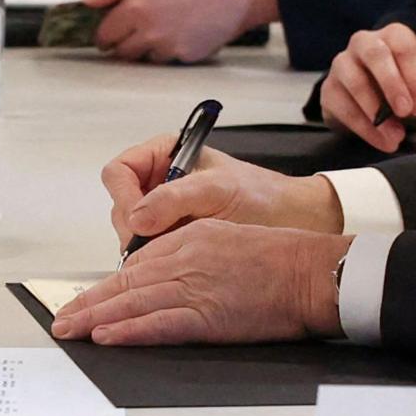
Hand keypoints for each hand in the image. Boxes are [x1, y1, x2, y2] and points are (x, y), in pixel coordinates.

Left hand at [46, 223, 346, 344]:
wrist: (314, 271)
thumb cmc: (282, 257)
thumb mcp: (229, 238)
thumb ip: (195, 253)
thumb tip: (168, 277)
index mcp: (190, 239)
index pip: (137, 264)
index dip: (108, 285)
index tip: (87, 299)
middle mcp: (185, 259)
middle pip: (125, 282)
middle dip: (88, 302)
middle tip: (61, 318)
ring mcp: (194, 288)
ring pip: (133, 302)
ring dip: (96, 317)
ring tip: (70, 329)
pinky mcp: (208, 316)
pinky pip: (159, 324)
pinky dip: (129, 330)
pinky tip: (106, 335)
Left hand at [93, 0, 276, 62]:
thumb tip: (89, 1)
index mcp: (138, 7)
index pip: (106, 34)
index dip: (106, 29)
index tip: (112, 22)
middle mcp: (152, 34)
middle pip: (123, 52)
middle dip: (123, 40)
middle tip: (135, 23)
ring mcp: (173, 48)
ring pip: (146, 57)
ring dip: (147, 45)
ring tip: (164, 20)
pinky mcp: (193, 56)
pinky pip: (171, 58)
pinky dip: (171, 47)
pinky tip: (183, 25)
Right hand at [99, 132, 340, 249]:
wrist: (296, 222)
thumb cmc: (264, 197)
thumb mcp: (218, 191)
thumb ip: (175, 198)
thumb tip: (136, 217)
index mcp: (166, 155)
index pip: (119, 172)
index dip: (124, 197)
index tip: (138, 222)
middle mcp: (161, 181)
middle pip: (121, 204)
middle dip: (134, 227)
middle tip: (155, 245)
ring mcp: (166, 210)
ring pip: (131, 230)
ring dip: (146, 245)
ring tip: (176, 251)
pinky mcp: (174, 235)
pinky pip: (149, 247)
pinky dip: (156, 258)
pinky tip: (178, 260)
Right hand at [321, 23, 415, 150]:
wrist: (382, 117)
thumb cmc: (407, 92)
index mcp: (391, 36)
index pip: (402, 45)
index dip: (413, 74)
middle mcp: (363, 44)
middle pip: (375, 54)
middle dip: (392, 85)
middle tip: (406, 113)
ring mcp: (342, 66)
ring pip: (354, 81)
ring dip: (376, 112)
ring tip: (396, 136)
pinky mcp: (329, 91)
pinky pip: (342, 107)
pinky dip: (364, 128)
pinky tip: (381, 140)